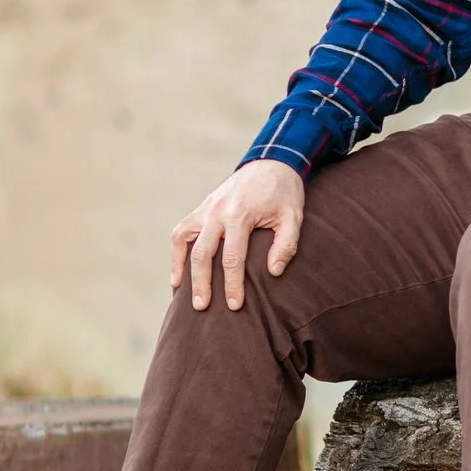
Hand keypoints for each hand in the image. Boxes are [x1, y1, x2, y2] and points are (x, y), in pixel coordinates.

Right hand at [170, 159, 306, 311]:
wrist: (271, 162)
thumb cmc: (284, 193)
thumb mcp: (293, 217)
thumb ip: (286, 245)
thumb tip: (273, 273)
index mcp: (239, 214)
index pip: (232, 258)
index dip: (233, 285)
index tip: (235, 306)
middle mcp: (216, 211)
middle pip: (202, 254)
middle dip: (201, 283)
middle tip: (202, 308)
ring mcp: (205, 208)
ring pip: (183, 242)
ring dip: (181, 269)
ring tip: (181, 296)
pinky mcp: (201, 208)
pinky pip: (180, 232)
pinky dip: (177, 253)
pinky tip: (177, 274)